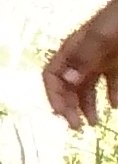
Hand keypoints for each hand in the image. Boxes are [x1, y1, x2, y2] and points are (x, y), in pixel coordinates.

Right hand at [46, 0, 117, 126]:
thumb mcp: (101, 36)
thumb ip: (84, 57)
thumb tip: (66, 81)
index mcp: (73, 48)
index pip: (52, 76)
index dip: (54, 96)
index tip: (64, 117)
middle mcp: (83, 55)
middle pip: (67, 85)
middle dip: (69, 106)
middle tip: (77, 127)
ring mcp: (101, 58)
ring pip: (87, 86)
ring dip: (87, 105)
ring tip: (94, 123)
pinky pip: (111, 82)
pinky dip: (112, 96)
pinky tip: (115, 106)